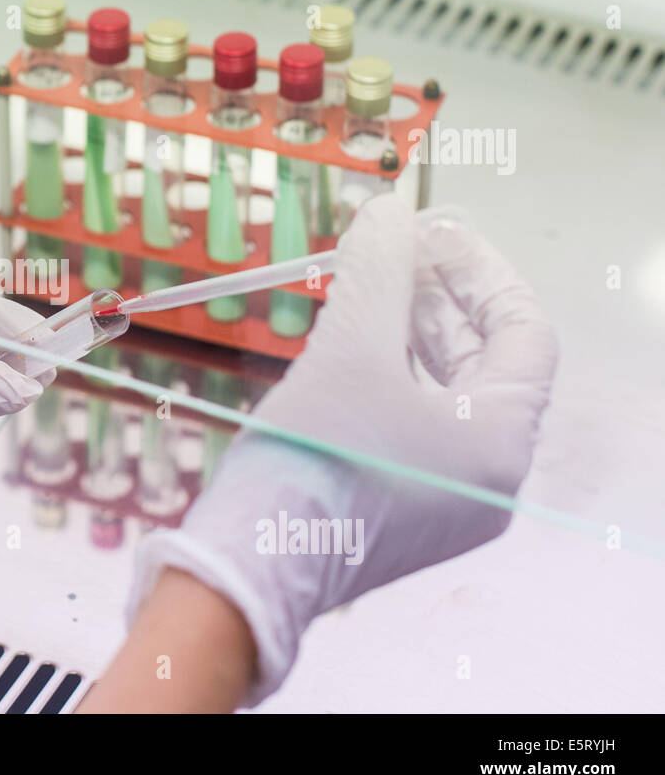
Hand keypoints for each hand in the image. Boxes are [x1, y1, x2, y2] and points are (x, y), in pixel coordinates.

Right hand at [127, 195, 557, 704]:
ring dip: (408, 335)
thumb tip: (388, 211)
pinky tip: (346, 344)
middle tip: (394, 250)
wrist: (251, 564)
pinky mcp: (398, 513)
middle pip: (483, 364)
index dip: (481, 273)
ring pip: (442, 396)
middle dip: (438, 300)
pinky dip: (388, 378)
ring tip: (365, 286)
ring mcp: (444, 501)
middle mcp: (487, 479)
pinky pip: (411, 428)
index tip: (433, 233)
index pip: (524, 334)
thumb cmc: (313, 461)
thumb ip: (379, 272)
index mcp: (501, 443)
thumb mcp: (350, 350)